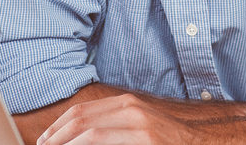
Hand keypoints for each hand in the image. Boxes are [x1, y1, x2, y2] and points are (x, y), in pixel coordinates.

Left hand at [36, 93, 201, 144]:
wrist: (202, 140)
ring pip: (90, 137)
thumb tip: (77, 135)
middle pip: (81, 122)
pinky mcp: (147, 143)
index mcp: (126, 104)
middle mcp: (131, 112)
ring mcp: (140, 130)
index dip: (57, 127)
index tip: (44, 141)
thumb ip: (110, 124)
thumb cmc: (166, 137)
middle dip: (56, 139)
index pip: (80, 112)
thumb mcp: (136, 123)